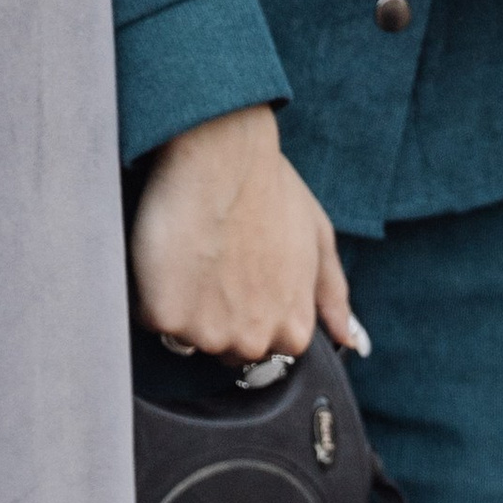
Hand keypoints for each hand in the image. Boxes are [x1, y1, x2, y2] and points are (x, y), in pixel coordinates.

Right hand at [130, 107, 360, 365]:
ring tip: (191, 254)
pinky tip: (167, 255)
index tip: (238, 273)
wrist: (224, 155)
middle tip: (213, 259)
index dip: (244, 308)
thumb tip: (351, 341)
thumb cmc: (269, 187)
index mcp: (294, 331)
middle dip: (214, 313)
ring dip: (182, 305)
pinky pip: (152, 318)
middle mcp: (255, 343)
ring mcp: (210, 335)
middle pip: (222, 348)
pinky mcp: (168, 319)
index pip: (261, 347)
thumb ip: (332, 296)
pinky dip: (152, 292)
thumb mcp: (317, 238)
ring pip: (185, 338)